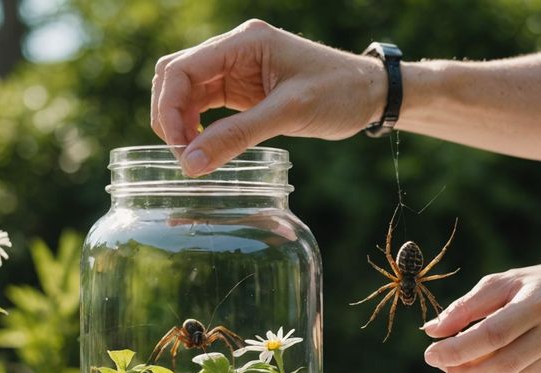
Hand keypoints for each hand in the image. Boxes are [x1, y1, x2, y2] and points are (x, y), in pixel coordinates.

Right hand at [151, 19, 385, 175]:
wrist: (371, 93)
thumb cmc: (339, 92)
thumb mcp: (289, 114)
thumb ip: (237, 136)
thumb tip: (191, 163)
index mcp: (245, 41)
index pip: (182, 68)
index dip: (169, 108)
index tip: (178, 148)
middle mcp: (235, 49)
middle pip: (176, 76)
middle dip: (170, 115)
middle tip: (184, 156)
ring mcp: (237, 68)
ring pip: (187, 92)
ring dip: (182, 123)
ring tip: (193, 157)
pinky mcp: (244, 89)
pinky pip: (207, 104)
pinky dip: (198, 126)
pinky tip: (205, 148)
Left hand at [422, 257, 540, 372]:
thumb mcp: (505, 282)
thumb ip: (467, 306)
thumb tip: (431, 331)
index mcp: (538, 305)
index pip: (491, 335)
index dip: (457, 349)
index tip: (430, 353)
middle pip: (499, 365)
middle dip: (462, 371)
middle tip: (441, 364)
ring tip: (461, 364)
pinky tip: (495, 362)